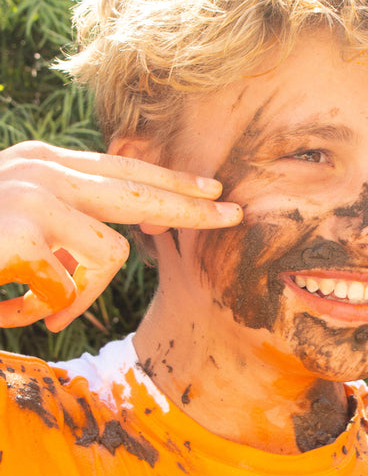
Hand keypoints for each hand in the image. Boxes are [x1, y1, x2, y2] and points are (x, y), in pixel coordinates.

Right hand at [0, 141, 241, 331]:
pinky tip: (5, 309)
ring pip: (109, 255)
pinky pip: (65, 291)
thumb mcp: (13, 212)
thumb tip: (115, 244)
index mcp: (45, 162)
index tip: (215, 189)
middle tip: (235, 214)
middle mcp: (44, 171)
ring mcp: (35, 199)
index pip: (123, 168)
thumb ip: (62, 218)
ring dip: (75, 297)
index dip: (172, 181)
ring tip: (28, 309)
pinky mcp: (22, 237)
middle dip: (193, 210)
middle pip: (141, 193)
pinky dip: (36, 313)